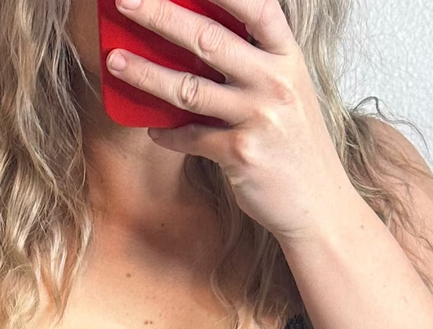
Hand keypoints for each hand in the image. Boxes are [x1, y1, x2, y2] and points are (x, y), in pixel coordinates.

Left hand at [102, 0, 359, 243]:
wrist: (319, 204)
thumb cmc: (295, 145)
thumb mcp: (286, 91)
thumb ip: (253, 63)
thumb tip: (197, 39)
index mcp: (288, 57)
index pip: (255, 6)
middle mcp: (275, 81)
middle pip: (208, 38)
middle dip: (160, 14)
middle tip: (125, 0)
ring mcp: (260, 118)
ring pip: (189, 88)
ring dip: (145, 73)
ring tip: (114, 61)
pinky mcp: (242, 155)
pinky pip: (191, 137)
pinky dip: (167, 133)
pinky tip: (153, 128)